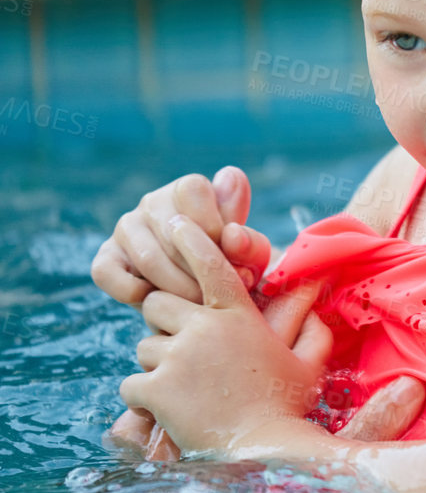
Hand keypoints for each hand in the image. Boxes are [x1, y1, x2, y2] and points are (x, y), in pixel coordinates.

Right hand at [92, 167, 272, 306]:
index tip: (228, 256)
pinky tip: (158, 301)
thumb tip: (231, 235)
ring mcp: (127, 227)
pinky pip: (106, 272)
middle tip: (216, 294)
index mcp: (190, 187)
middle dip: (198, 269)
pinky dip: (132, 291)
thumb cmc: (232, 265)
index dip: (213, 224)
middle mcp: (154, 201)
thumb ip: (250, 244)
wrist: (205, 291)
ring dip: (175, 287)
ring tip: (197, 304)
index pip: (192, 189)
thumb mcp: (251, 256)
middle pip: (171, 231)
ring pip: (146, 257)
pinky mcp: (107, 257)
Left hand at [119, 216, 331, 455]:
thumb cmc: (287, 407)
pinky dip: (143, 396)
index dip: (191, 240)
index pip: (210, 264)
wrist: (262, 450)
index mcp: (239, 316)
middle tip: (181, 347)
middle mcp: (204, 328)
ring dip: (156, 364)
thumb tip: (315, 305)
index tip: (175, 223)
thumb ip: (313, 330)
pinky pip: (131, 383)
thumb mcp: (309, 364)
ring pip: (144, 345)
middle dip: (164, 321)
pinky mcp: (155, 388)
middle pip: (159, 302)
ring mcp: (177, 357)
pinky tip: (167, 411)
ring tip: (182, 389)